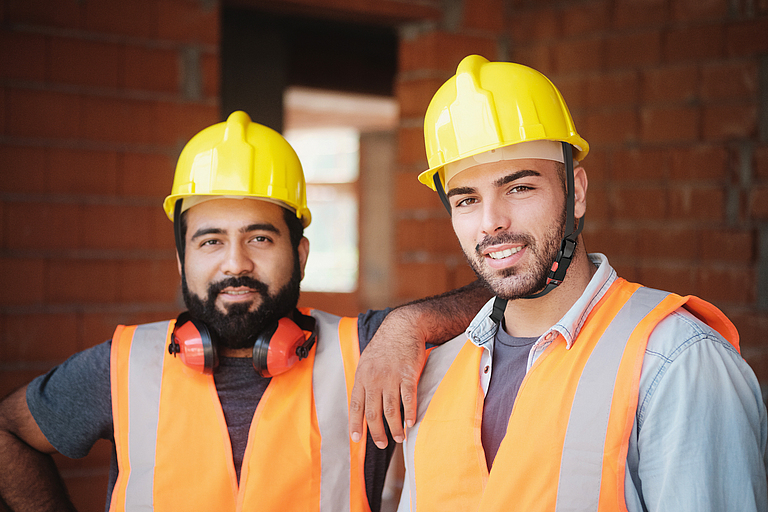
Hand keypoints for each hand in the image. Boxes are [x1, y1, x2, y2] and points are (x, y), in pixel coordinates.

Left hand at [349, 309, 425, 448]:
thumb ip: (364, 381)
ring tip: (399, 438)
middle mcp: (374, 379)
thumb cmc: (385, 345)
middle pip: (373, 412)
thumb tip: (361, 402)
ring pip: (391, 410)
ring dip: (395, 428)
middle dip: (376, 432)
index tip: (356, 439)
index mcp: (362, 376)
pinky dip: (410, 413)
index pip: (356, 405)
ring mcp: (392, 377)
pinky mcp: (409, 374)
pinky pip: (408, 399)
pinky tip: (411, 423)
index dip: (356, 424)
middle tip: (382, 444)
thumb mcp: (367, 361)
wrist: (403, 327)